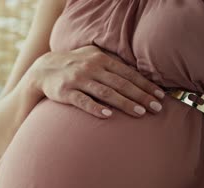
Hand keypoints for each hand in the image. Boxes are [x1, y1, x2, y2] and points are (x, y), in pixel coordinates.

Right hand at [24, 45, 165, 117]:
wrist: (43, 70)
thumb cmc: (73, 65)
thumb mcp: (91, 56)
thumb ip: (111, 63)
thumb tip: (136, 73)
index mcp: (101, 59)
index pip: (128, 73)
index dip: (145, 85)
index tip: (160, 96)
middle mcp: (91, 67)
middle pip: (121, 83)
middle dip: (141, 96)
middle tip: (156, 108)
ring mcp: (78, 79)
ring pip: (106, 92)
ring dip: (124, 103)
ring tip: (140, 113)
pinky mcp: (66, 92)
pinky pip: (83, 101)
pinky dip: (96, 108)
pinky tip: (108, 115)